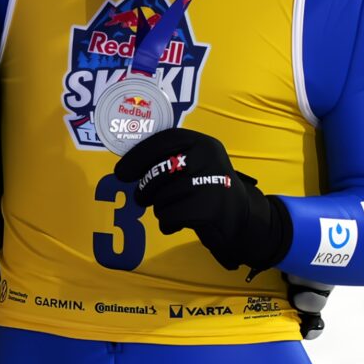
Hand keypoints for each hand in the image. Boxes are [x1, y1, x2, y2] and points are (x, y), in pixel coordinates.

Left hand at [115, 128, 291, 272]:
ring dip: (161, 209)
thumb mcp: (193, 165)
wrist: (243, 217)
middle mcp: (209, 158)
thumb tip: (125, 166)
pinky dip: (169, 223)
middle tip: (142, 198)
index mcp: (203, 143)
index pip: (163, 140)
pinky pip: (170, 216)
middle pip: (158, 172)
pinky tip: (181, 223)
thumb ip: (167, 160)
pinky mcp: (210, 208)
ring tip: (177, 209)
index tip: (121, 172)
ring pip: (162, 197)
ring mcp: (212, 182)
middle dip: (145, 188)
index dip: (138, 156)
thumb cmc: (207, 189)